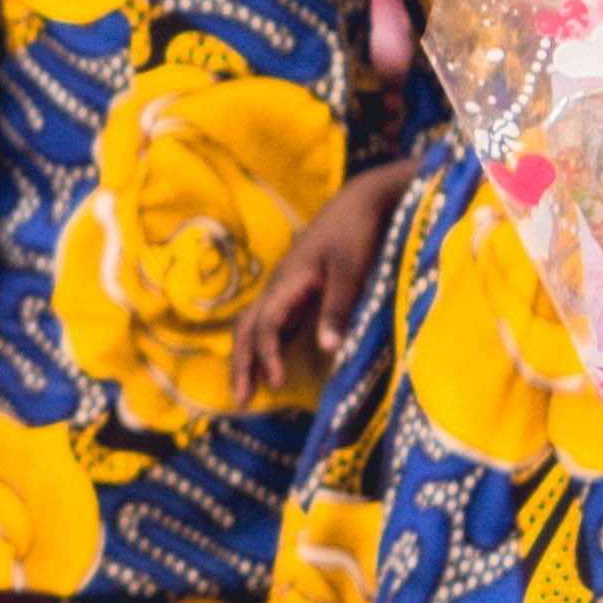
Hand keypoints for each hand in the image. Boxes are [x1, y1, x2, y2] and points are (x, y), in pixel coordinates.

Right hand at [230, 163, 408, 404]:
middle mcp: (279, 286)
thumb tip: (327, 349)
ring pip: (253, 325)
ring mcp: (285, 287)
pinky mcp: (297, 289)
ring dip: (247, 357)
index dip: (266, 355)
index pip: (265, 324)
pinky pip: (269, 321)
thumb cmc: (357, 233)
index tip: (276, 384)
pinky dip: (263, 345)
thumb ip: (338, 308)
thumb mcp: (352, 271)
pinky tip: (271, 364)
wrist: (361, 202)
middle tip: (241, 401)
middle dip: (241, 363)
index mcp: (288, 281)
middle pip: (247, 328)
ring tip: (248, 390)